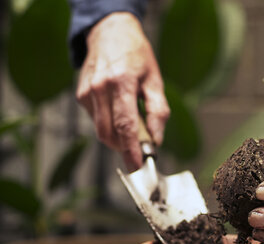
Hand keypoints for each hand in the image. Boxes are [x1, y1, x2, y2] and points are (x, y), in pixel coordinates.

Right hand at [76, 12, 169, 171]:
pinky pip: (96, 121)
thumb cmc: (137, 56)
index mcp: (122, 82)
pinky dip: (110, 126)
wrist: (109, 33)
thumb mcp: (155, 80)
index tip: (137, 166)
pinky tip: (119, 114)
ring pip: (101, 130)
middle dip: (124, 149)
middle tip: (140, 152)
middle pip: (109, 133)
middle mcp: (100, 88)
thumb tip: (156, 139)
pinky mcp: (81, 96)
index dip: (131, 149)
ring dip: (118, 139)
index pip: (125, 124)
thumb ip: (157, 111)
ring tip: (133, 129)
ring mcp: (87, 92)